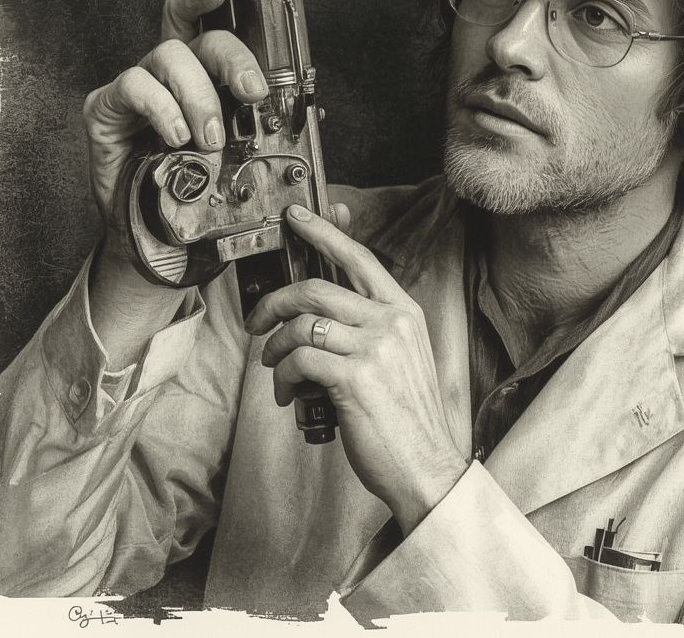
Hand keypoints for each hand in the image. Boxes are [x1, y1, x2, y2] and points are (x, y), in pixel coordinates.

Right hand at [82, 0, 267, 234]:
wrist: (156, 242)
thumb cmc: (199, 198)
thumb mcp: (246, 170)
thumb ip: (278, 148)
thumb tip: (322, 133)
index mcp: (199, 78)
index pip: (201, 25)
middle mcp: (166, 75)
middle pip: (197, 38)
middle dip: (232, 59)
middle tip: (252, 94)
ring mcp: (134, 89)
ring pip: (168, 57)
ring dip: (199, 96)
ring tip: (209, 139)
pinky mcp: (104, 110)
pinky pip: (134, 87)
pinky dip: (163, 109)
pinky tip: (176, 137)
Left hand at [246, 205, 468, 535]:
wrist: (426, 466)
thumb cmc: (405, 416)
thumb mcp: (400, 357)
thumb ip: (369, 326)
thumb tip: (317, 312)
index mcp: (404, 311)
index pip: (359, 258)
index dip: (324, 232)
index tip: (296, 217)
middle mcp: (392, 321)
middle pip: (316, 289)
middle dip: (275, 302)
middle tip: (257, 323)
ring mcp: (375, 347)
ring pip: (301, 324)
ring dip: (275, 346)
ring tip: (274, 369)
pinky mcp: (354, 378)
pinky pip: (298, 359)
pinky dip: (282, 376)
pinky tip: (288, 394)